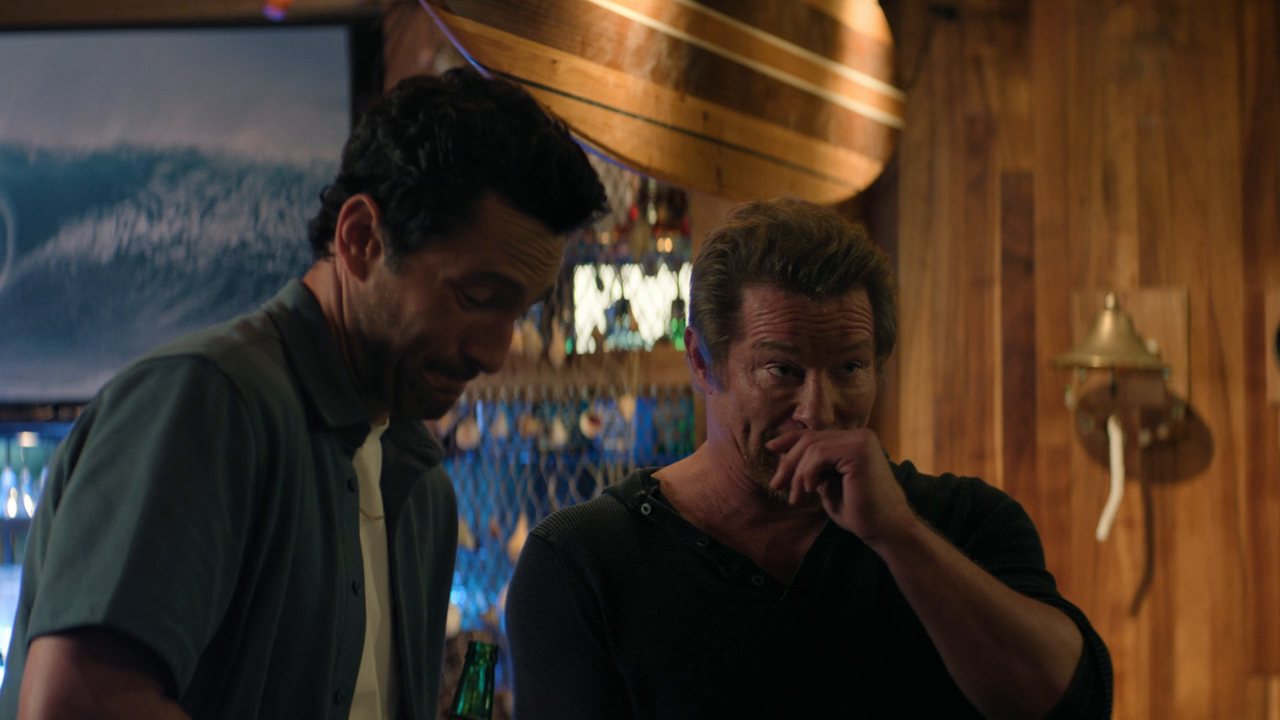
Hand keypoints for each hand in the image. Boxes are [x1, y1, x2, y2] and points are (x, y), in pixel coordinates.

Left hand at [766, 429, 917, 544]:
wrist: (885, 530)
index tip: (770, 449)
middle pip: (810, 439)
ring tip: (794, 497)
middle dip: (788, 463)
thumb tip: (784, 455)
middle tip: (776, 485)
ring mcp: (861, 441)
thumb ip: (813, 468)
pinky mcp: (859, 451)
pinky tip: (808, 491)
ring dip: (797, 474)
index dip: (790, 440)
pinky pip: (819, 455)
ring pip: (811, 447)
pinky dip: (808, 473)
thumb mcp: (828, 485)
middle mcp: (860, 435)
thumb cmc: (860, 512)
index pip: (815, 435)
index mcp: (856, 440)